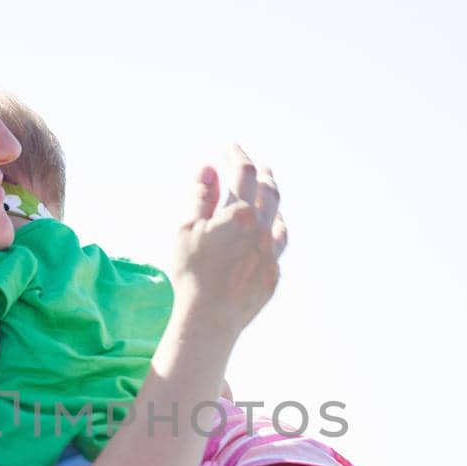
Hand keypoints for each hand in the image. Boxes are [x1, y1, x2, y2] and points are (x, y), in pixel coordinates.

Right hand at [169, 144, 287, 337]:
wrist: (209, 318)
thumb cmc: (192, 272)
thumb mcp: (186, 229)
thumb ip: (200, 196)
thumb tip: (208, 168)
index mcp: (239, 213)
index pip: (243, 172)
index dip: (237, 155)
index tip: (231, 147)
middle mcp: (261, 230)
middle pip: (270, 191)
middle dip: (263, 174)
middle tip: (258, 167)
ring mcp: (270, 254)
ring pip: (279, 219)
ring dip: (273, 203)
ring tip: (268, 195)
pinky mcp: (272, 276)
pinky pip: (278, 246)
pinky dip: (274, 231)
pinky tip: (270, 232)